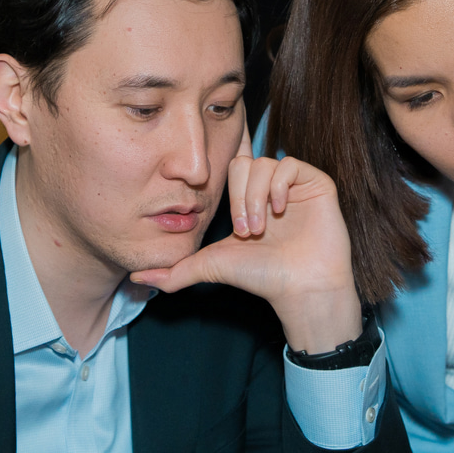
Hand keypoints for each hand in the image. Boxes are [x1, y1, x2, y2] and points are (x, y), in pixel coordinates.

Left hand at [132, 125, 361, 353]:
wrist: (300, 288)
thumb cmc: (261, 277)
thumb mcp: (209, 267)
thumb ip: (174, 271)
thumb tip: (137, 278)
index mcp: (247, 199)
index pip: (228, 169)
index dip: (225, 188)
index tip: (231, 225)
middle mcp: (269, 188)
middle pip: (242, 164)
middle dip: (238, 198)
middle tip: (245, 230)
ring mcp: (293, 185)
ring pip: (264, 164)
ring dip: (256, 197)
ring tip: (260, 228)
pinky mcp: (316, 183)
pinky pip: (290, 164)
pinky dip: (280, 186)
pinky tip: (280, 210)